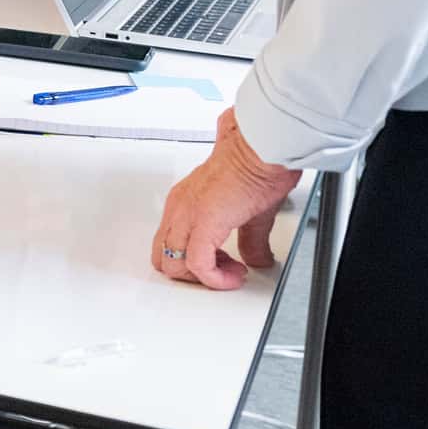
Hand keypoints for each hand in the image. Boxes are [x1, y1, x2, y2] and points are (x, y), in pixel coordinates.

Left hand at [151, 110, 302, 290]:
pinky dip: (214, 278)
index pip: (168, 246)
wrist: (263, 150)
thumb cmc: (257, 167)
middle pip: (164, 259)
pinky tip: (233, 275)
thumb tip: (255, 258)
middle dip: (192, 276)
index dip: (191, 265)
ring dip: (202, 278)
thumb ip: (249, 239)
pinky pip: (197, 264)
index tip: (221, 265)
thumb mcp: (251, 212)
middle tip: (221, 271)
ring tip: (231, 270)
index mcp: (184, 203)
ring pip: (172, 264)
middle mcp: (179, 208)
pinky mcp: (203, 222)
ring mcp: (187, 214)